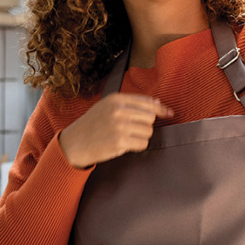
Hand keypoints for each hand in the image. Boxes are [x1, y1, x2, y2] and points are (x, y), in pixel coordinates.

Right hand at [58, 93, 172, 167]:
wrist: (74, 143)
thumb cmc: (93, 124)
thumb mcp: (107, 106)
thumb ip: (131, 103)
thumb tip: (157, 103)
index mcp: (116, 99)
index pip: (147, 102)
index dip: (161, 109)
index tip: (169, 113)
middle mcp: (118, 110)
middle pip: (150, 118)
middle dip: (145, 125)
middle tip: (131, 130)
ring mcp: (119, 126)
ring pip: (148, 131)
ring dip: (141, 137)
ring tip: (125, 137)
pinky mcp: (119, 142)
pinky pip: (142, 144)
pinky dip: (137, 146)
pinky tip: (124, 144)